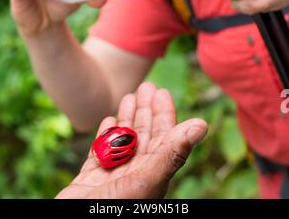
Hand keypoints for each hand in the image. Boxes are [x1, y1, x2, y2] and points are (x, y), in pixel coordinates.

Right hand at [56, 82, 207, 198]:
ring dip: (127, 118)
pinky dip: (105, 135)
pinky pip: (101, 153)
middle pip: (144, 137)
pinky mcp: (90, 182)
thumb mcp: (145, 180)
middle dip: (145, 110)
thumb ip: (171, 153)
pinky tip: (109, 120)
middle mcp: (134, 176)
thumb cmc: (114, 210)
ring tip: (129, 96)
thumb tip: (202, 125)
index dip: (164, 114)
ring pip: (123, 142)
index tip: (161, 92)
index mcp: (152, 177)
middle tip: (146, 86)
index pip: (163, 139)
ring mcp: (112, 178)